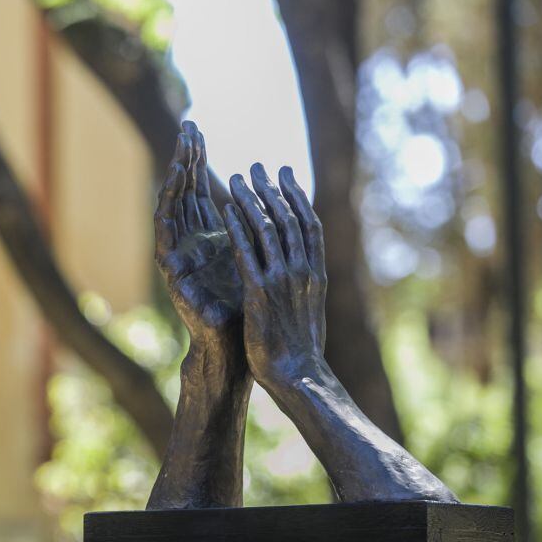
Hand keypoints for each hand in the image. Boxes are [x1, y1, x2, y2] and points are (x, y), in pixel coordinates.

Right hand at [154, 121, 244, 350]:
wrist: (237, 347)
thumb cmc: (249, 309)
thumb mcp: (257, 259)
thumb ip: (255, 230)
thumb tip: (270, 199)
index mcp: (212, 237)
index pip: (201, 190)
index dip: (198, 161)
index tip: (199, 132)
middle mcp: (192, 242)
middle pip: (185, 192)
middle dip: (186, 159)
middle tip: (187, 127)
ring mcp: (180, 256)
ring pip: (172, 207)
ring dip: (175, 177)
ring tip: (180, 149)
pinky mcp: (173, 273)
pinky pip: (166, 233)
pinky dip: (169, 207)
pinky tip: (172, 184)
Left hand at [223, 163, 326, 388]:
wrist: (298, 375)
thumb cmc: (301, 349)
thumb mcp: (309, 308)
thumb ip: (304, 284)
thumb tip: (305, 268)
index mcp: (316, 272)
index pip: (309, 224)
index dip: (296, 196)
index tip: (286, 174)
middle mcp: (302, 270)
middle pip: (287, 218)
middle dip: (272, 189)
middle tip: (258, 166)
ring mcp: (282, 279)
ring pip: (266, 228)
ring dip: (250, 199)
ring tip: (236, 177)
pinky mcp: (260, 291)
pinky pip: (246, 250)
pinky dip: (236, 225)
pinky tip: (225, 208)